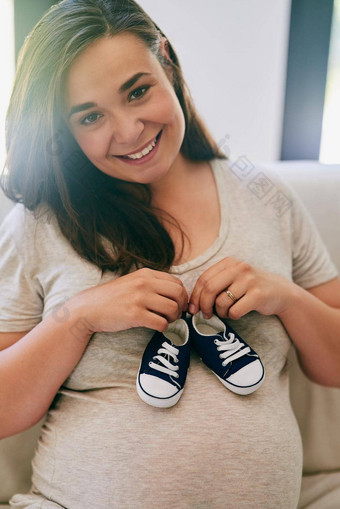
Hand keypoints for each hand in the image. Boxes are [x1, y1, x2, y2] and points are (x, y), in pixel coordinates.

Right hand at [71, 268, 187, 333]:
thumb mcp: (133, 282)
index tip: (177, 305)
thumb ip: (152, 284)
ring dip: (173, 318)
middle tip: (174, 315)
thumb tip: (176, 294)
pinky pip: (161, 323)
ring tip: (165, 321)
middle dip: (181, 306)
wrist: (88, 308)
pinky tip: (156, 327)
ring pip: (172, 308)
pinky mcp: (135, 315)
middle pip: (179, 293)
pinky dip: (163, 327)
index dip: (182, 296)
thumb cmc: (112, 298)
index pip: (177, 282)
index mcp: (146, 274)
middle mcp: (144, 283)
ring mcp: (139, 298)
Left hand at [188, 257, 292, 319]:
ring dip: (220, 312)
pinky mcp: (258, 295)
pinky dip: (232, 316)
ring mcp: (249, 281)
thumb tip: (192, 304)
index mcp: (229, 263)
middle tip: (205, 315)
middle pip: (209, 288)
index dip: (195, 296)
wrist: (280, 292)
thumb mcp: (233, 278)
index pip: (203, 278)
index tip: (192, 308)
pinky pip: (235, 311)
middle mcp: (239, 268)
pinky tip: (238, 313)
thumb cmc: (250, 288)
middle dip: (203, 305)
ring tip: (227, 312)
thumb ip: (214, 285)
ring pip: (221, 302)